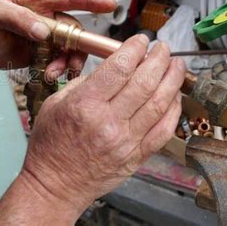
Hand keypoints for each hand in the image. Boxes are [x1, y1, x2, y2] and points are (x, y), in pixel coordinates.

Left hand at [0, 0, 116, 78]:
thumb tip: (44, 31)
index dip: (90, 2)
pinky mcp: (41, 55)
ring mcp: (45, 38)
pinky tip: (50, 75)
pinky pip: (57, 61)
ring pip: (68, 49)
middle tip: (72, 63)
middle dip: (77, 47)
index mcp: (37, 2)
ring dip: (66, 62)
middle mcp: (46, 19)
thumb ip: (19, 20)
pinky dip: (58, 69)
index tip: (109, 5)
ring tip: (54, 73)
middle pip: (73, 30)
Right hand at [22, 35, 185, 219]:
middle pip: (145, 81)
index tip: (141, 40)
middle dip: (159, 58)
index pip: (119, 67)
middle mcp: (108, 122)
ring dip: (172, 79)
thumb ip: (83, 83)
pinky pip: (164, 130)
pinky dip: (174, 110)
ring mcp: (126, 141)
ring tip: (176, 65)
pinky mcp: (136, 156)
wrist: (56, 185)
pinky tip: (175, 96)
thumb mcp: (55, 105)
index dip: (135, 48)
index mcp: (85, 105)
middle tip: (162, 48)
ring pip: (160, 103)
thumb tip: (111, 68)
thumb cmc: (51, 147)